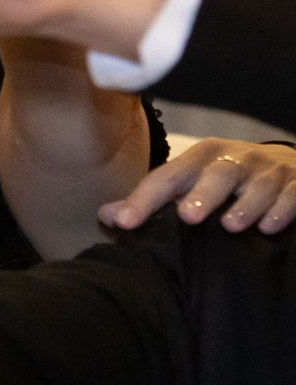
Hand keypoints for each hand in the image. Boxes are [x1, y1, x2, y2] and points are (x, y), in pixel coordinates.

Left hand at [102, 138, 295, 234]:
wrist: (286, 165)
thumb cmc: (226, 181)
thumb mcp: (190, 183)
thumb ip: (152, 201)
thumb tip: (107, 216)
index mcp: (201, 157)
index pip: (168, 176)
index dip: (144, 198)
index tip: (124, 222)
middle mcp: (236, 159)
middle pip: (218, 173)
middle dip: (203, 193)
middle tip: (188, 217)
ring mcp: (269, 170)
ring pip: (258, 185)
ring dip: (246, 205)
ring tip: (231, 226)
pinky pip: (292, 194)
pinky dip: (283, 210)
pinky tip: (271, 227)